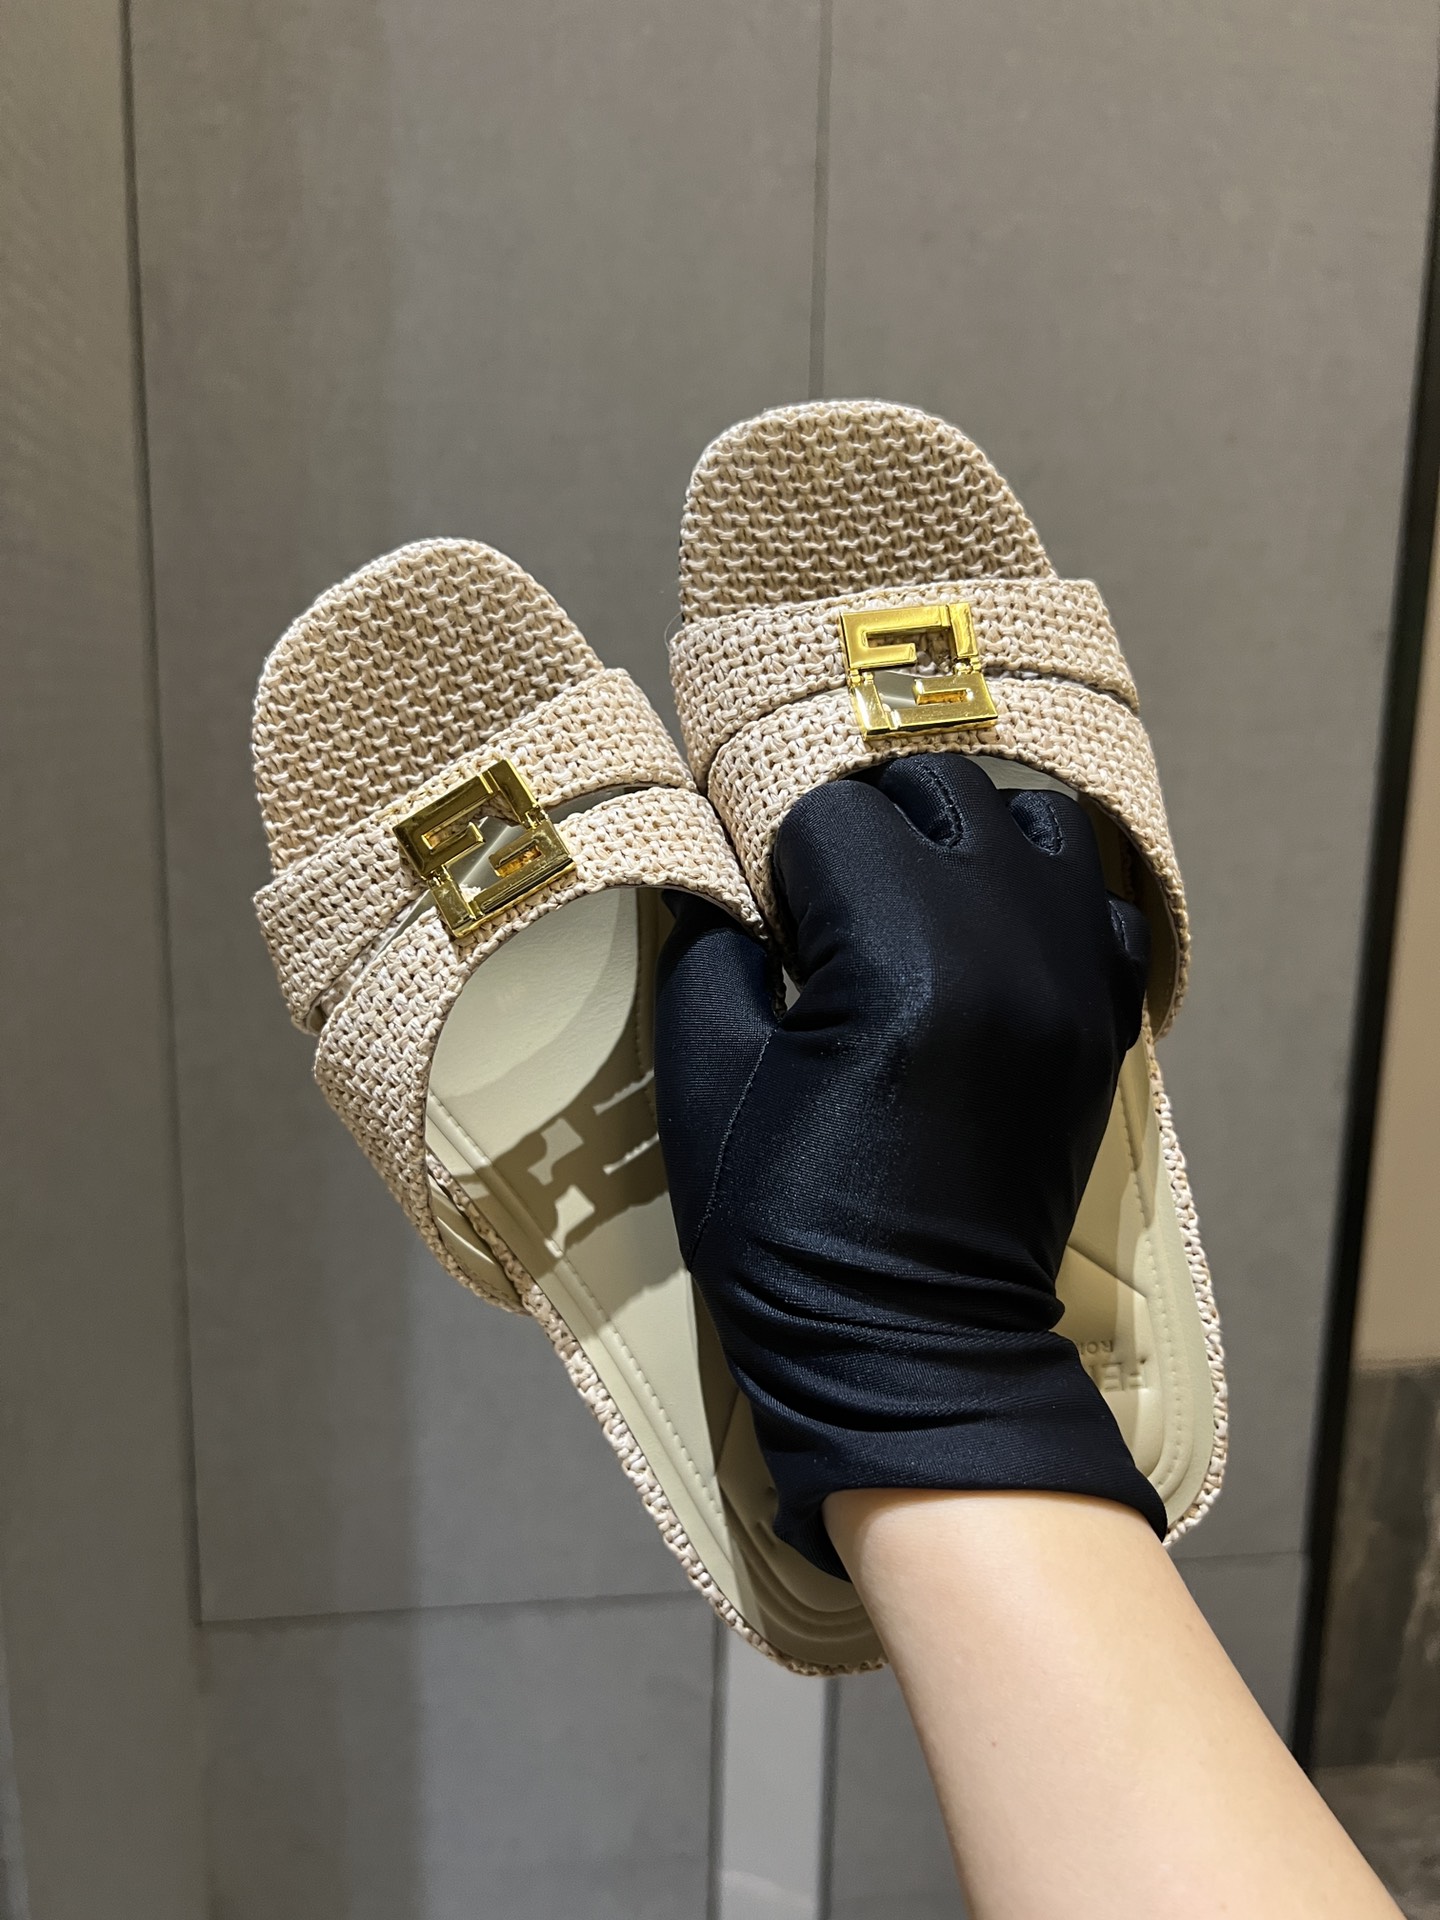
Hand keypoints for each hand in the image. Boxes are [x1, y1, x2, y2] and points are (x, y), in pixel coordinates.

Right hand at [653, 754, 1163, 1574]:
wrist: (914, 1352)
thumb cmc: (791, 1233)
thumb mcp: (704, 1088)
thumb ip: (705, 956)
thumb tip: (718, 886)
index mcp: (898, 955)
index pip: (829, 814)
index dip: (774, 856)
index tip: (759, 918)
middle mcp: (1006, 943)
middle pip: (940, 790)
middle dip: (867, 823)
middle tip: (823, 901)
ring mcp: (1073, 981)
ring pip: (1036, 823)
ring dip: (964, 839)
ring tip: (912, 903)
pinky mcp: (1105, 1025)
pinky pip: (1101, 907)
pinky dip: (1046, 900)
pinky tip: (990, 945)